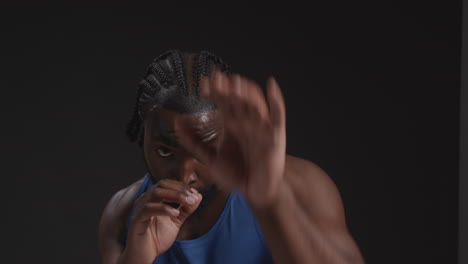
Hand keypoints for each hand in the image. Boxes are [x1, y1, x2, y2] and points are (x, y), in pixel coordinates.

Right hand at [123, 179, 201, 262]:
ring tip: (188, 202)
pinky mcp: (136, 220)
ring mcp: (139, 209)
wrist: (144, 256)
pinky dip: (164, 209)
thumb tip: (198, 196)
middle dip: (180, 189)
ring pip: (156, 193)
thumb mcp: (176, 221)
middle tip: (192, 197)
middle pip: (162, 184)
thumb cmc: (157, 238)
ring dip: (175, 195)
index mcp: (153, 199)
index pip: (167, 184)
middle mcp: (144, 200)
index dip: (182, 186)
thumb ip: (186, 209)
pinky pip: (149, 209)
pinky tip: (175, 213)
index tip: (194, 194)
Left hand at [175, 70, 286, 209]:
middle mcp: (246, 122)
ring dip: (245, 91)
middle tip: (217, 80)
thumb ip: (195, 142)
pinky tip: (271, 85)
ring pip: (255, 103)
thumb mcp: (211, 158)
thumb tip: (177, 124)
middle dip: (227, 88)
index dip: (214, 91)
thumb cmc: (237, 174)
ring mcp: (261, 128)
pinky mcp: (274, 136)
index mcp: (232, 124)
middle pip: (238, 99)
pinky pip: (277, 115)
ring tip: (235, 83)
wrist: (255, 193)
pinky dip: (276, 99)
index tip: (203, 84)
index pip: (223, 102)